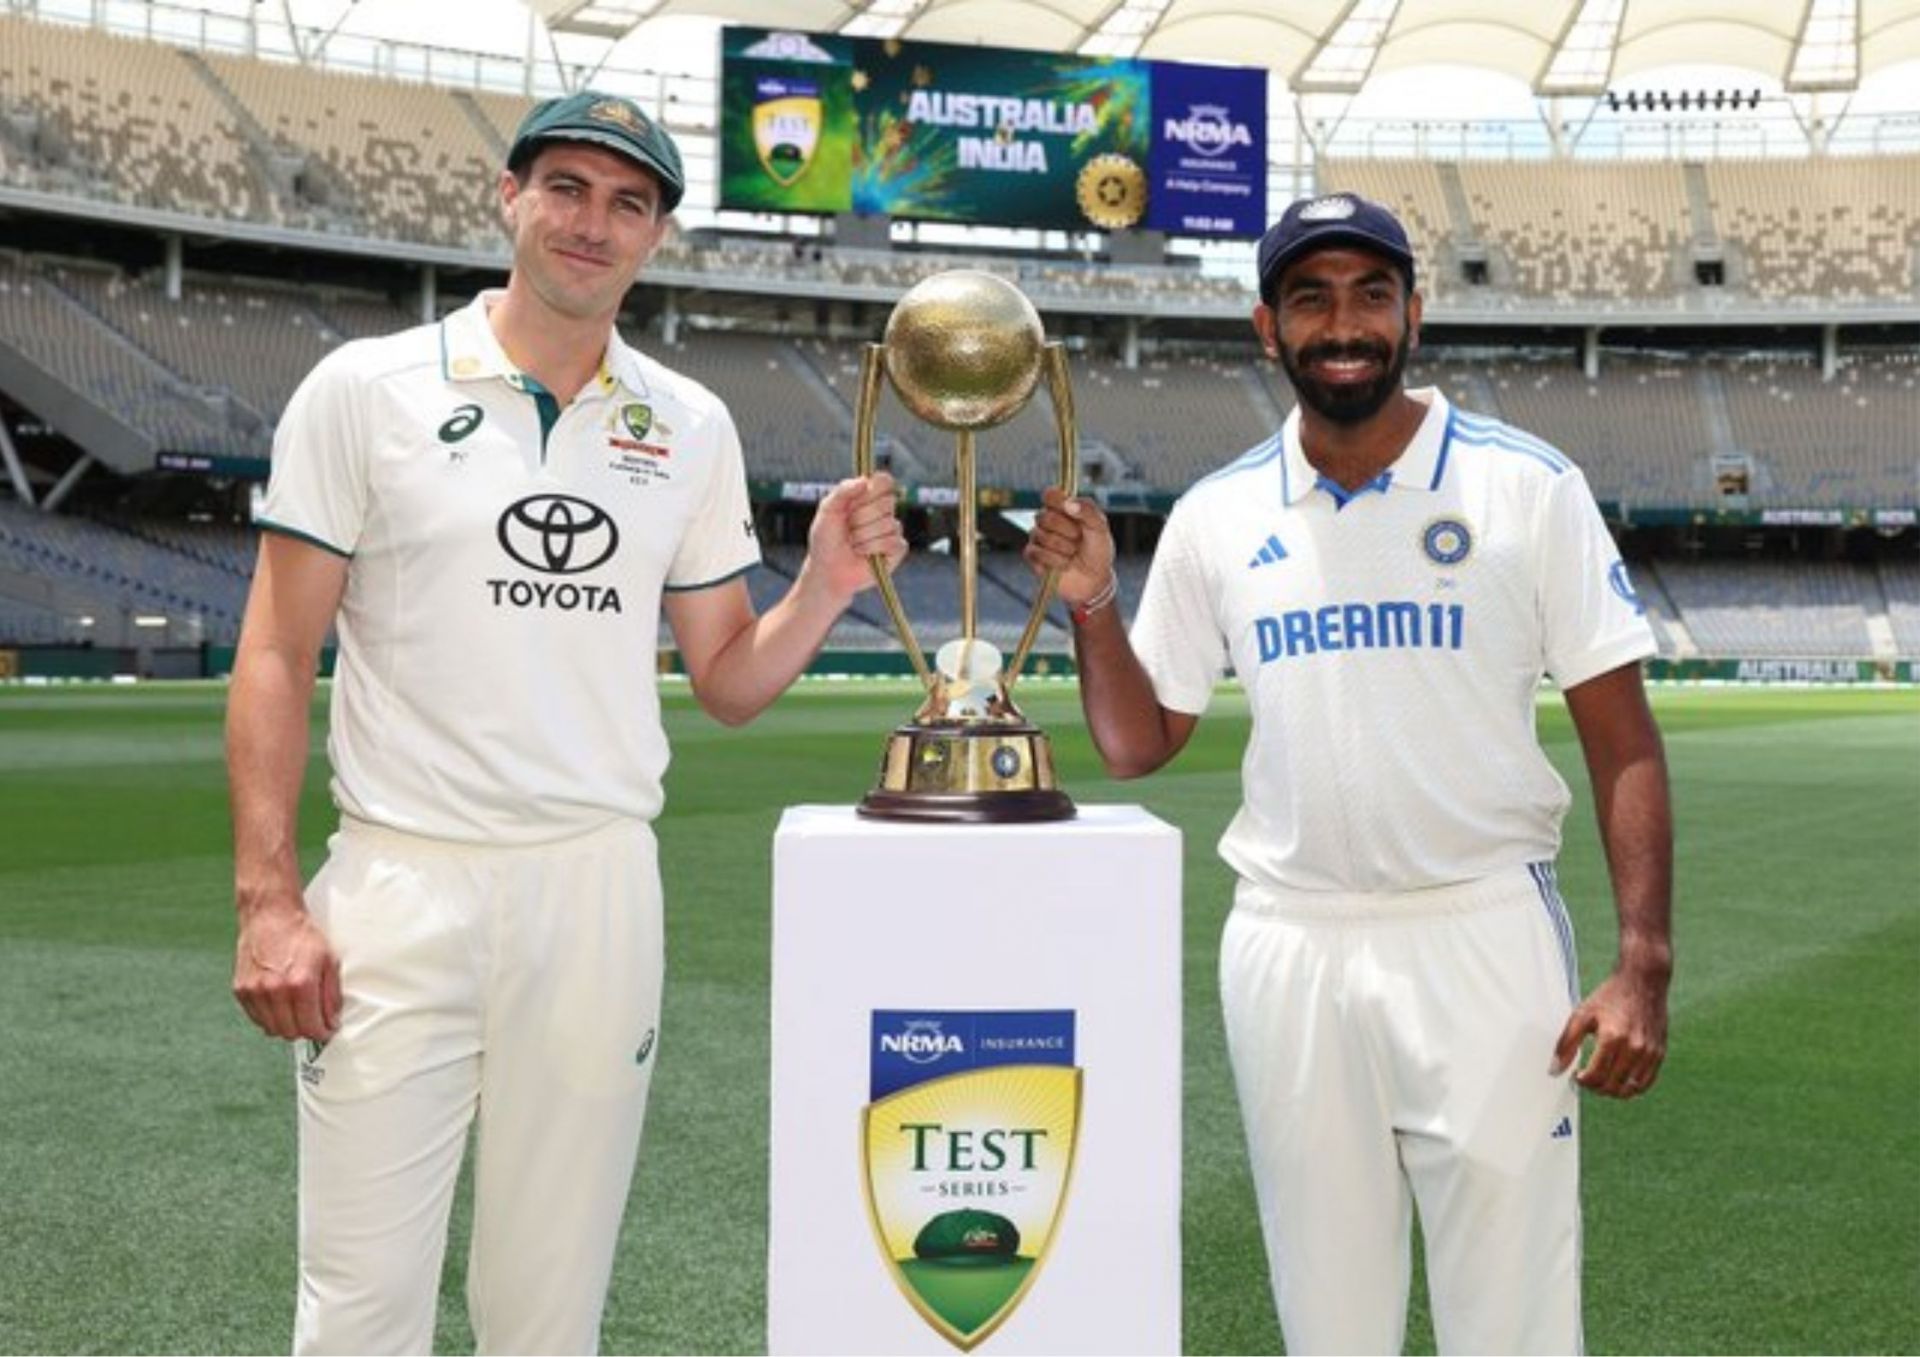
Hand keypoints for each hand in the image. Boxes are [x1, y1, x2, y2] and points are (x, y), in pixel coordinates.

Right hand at [233, 896, 340, 1040]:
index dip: (322, 1032)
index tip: (327, 1029)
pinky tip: (280, 1006)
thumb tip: (332, 1022)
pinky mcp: (240, 990)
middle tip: (314, 1021)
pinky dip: (270, 1018)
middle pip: (292, 1033)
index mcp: (300, 983)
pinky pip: (257, 1018)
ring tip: (297, 1013)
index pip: (311, 1027)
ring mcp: (254, 991)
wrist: (271, 915)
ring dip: (287, 1026)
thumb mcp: (329, 960)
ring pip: (272, 1029)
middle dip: (306, 1031)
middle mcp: (274, 990)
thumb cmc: (302, 935)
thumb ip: (332, 995)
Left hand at [806, 472, 905, 601]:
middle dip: (861, 517)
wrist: (827, 571)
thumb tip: (865, 481)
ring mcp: (892, 530)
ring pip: (889, 524)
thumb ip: (843, 491)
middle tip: (848, 527)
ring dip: (863, 536)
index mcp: (868, 497)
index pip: (885, 481)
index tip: (860, 496)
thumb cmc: (826, 540)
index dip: (875, 487)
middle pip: (887, 502)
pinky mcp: (897, 550)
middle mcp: (883, 511)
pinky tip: (865, 555)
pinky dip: (874, 549)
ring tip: (853, 544)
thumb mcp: (828, 510)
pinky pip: (894, 542)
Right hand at [1023, 486, 1115, 605]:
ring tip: (1074, 553)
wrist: (1094, 579)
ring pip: (1040, 535)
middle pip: (1044, 516)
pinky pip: (1035, 552)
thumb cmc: (1097, 551)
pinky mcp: (1033, 556)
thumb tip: (1068, 503)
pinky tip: (1064, 564)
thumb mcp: (1100, 528)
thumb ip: (1088, 511)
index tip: (1071, 510)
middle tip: (1079, 539)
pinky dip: (1054, 560)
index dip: (1057, 501)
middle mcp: (1047, 521)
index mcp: (1063, 508)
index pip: (1049, 494)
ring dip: (1064, 547)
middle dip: (1066, 530)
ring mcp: (1038, 538)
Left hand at [1551, 965, 1667, 1098]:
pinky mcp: (1660, 1053)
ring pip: (1630, 1089)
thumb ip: (1566, 1043)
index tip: (1577, 1076)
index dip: (1583, 1082)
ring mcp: (1650, 1052)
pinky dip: (1631, 1088)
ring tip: (1602, 1081)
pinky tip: (1619, 1079)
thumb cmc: (1610, 997)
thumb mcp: (1581, 1015)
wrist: (1642, 982)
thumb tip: (1554, 1069)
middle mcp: (1634, 1047)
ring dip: (1613, 1091)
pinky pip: (1646, 1083)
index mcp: (1612, 1037)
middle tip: (1587, 1080)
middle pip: (1613, 1086)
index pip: (1596, 1076)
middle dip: (1596, 1088)